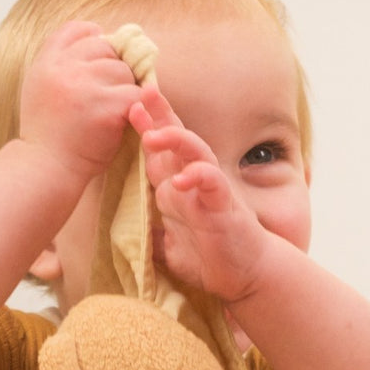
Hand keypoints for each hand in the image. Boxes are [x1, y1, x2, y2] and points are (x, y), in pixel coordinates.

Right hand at [19, 22, 140, 188]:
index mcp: (46, 61)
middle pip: (105, 47)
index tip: (98, 61)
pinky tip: (125, 121)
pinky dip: (136, 108)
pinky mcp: (106, 106)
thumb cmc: (47, 134)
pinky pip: (136, 94)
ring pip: (123, 70)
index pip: (77, 29)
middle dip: (111, 69)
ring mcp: (85, 85)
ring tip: (110, 113)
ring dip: (124, 89)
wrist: (44, 169)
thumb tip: (98, 32)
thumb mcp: (41, 88)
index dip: (93, 39)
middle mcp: (63, 68)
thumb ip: (62, 62)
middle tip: (105, 97)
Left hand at [130, 86, 267, 301]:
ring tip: (152, 135)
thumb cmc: (209, 258)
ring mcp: (210, 191)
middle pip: (177, 140)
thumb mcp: (168, 247)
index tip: (130, 108)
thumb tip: (123, 235)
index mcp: (177, 189)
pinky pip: (213, 183)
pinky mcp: (225, 206)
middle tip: (144, 92)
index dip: (145, 130)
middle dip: (161, 115)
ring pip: (196, 153)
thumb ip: (150, 234)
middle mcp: (193, 183)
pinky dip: (198, 177)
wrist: (245, 276)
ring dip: (175, 140)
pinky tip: (182, 179)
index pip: (159, 153)